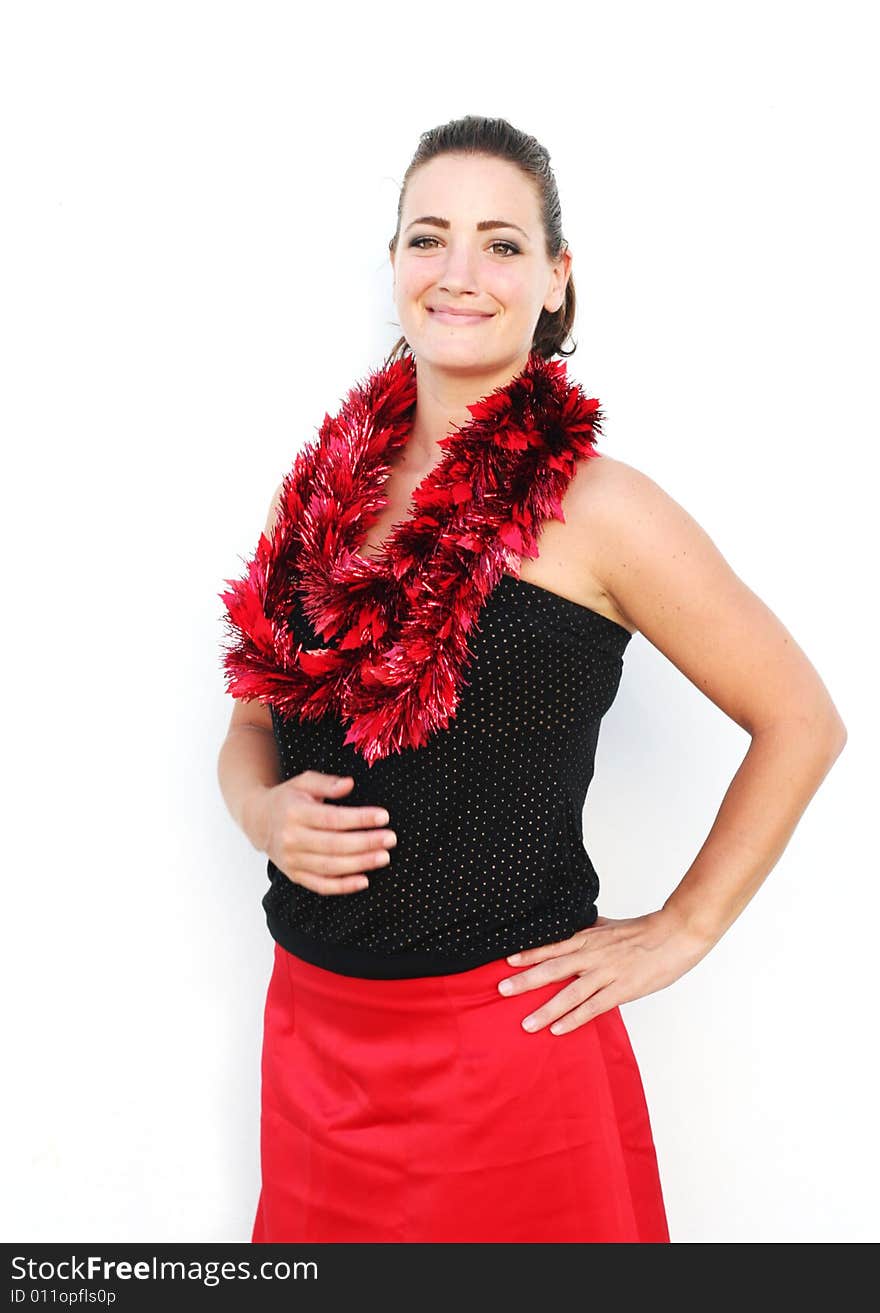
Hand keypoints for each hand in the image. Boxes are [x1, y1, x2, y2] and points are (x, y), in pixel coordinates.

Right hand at [255, 771, 396, 895]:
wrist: (259, 821)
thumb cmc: (289, 799)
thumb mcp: (304, 782)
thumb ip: (327, 782)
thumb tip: (349, 784)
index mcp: (294, 812)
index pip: (332, 818)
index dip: (359, 818)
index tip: (384, 816)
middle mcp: (291, 838)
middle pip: (334, 845)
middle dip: (366, 843)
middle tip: (391, 839)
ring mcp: (292, 860)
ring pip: (330, 867)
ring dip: (360, 864)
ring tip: (384, 857)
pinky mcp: (295, 875)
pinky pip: (321, 885)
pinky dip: (343, 886)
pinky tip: (365, 880)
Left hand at [496, 909, 710, 1034]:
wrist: (677, 933)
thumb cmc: (646, 930)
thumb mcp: (612, 926)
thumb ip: (591, 929)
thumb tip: (575, 928)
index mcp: (589, 938)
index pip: (552, 946)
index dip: (529, 954)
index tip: (507, 961)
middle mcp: (593, 955)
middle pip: (553, 969)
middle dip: (526, 981)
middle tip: (502, 990)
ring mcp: (607, 973)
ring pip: (570, 993)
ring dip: (546, 1009)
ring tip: (527, 1023)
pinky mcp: (623, 990)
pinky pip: (594, 1007)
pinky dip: (575, 1019)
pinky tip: (559, 1029)